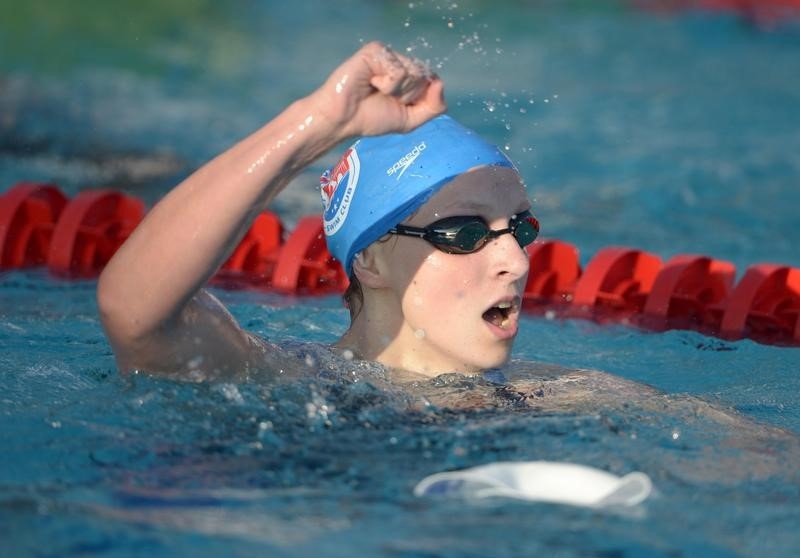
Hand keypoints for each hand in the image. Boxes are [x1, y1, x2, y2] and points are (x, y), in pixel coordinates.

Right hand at [309, 41, 446, 139]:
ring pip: (413, 73)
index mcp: (409, 75)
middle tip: (385, 98)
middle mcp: (400, 61)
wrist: (343, 119)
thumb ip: (434, 106)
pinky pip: (398, 71)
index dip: (419, 98)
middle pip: (425, 77)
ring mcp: (388, 54)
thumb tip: (440, 83)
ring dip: (396, 91)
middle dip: (408, 96)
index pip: (433, 80)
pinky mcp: (376, 50)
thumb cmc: (371, 118)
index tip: (399, 105)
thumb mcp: (410, 120)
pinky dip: (387, 84)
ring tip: (376, 90)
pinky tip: (371, 82)